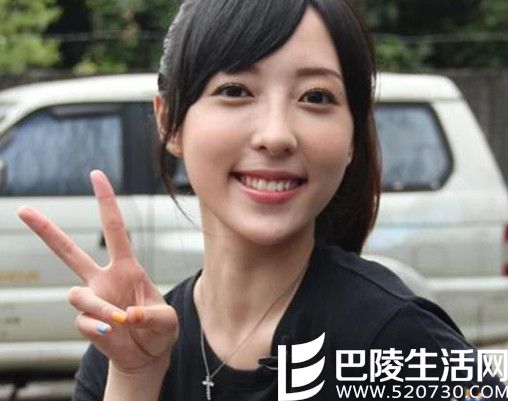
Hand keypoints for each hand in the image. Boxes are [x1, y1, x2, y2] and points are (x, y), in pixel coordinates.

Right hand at [17, 170, 178, 374]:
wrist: (147, 355)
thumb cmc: (159, 330)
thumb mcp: (167, 321)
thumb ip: (152, 317)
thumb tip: (126, 316)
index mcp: (126, 267)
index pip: (115, 229)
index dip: (106, 201)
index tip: (96, 174)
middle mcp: (104, 279)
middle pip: (69, 253)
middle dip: (47, 231)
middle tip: (23, 210)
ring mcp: (93, 300)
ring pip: (77, 295)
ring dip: (100, 307)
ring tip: (119, 320)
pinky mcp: (87, 322)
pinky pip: (84, 321)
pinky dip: (100, 327)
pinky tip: (113, 331)